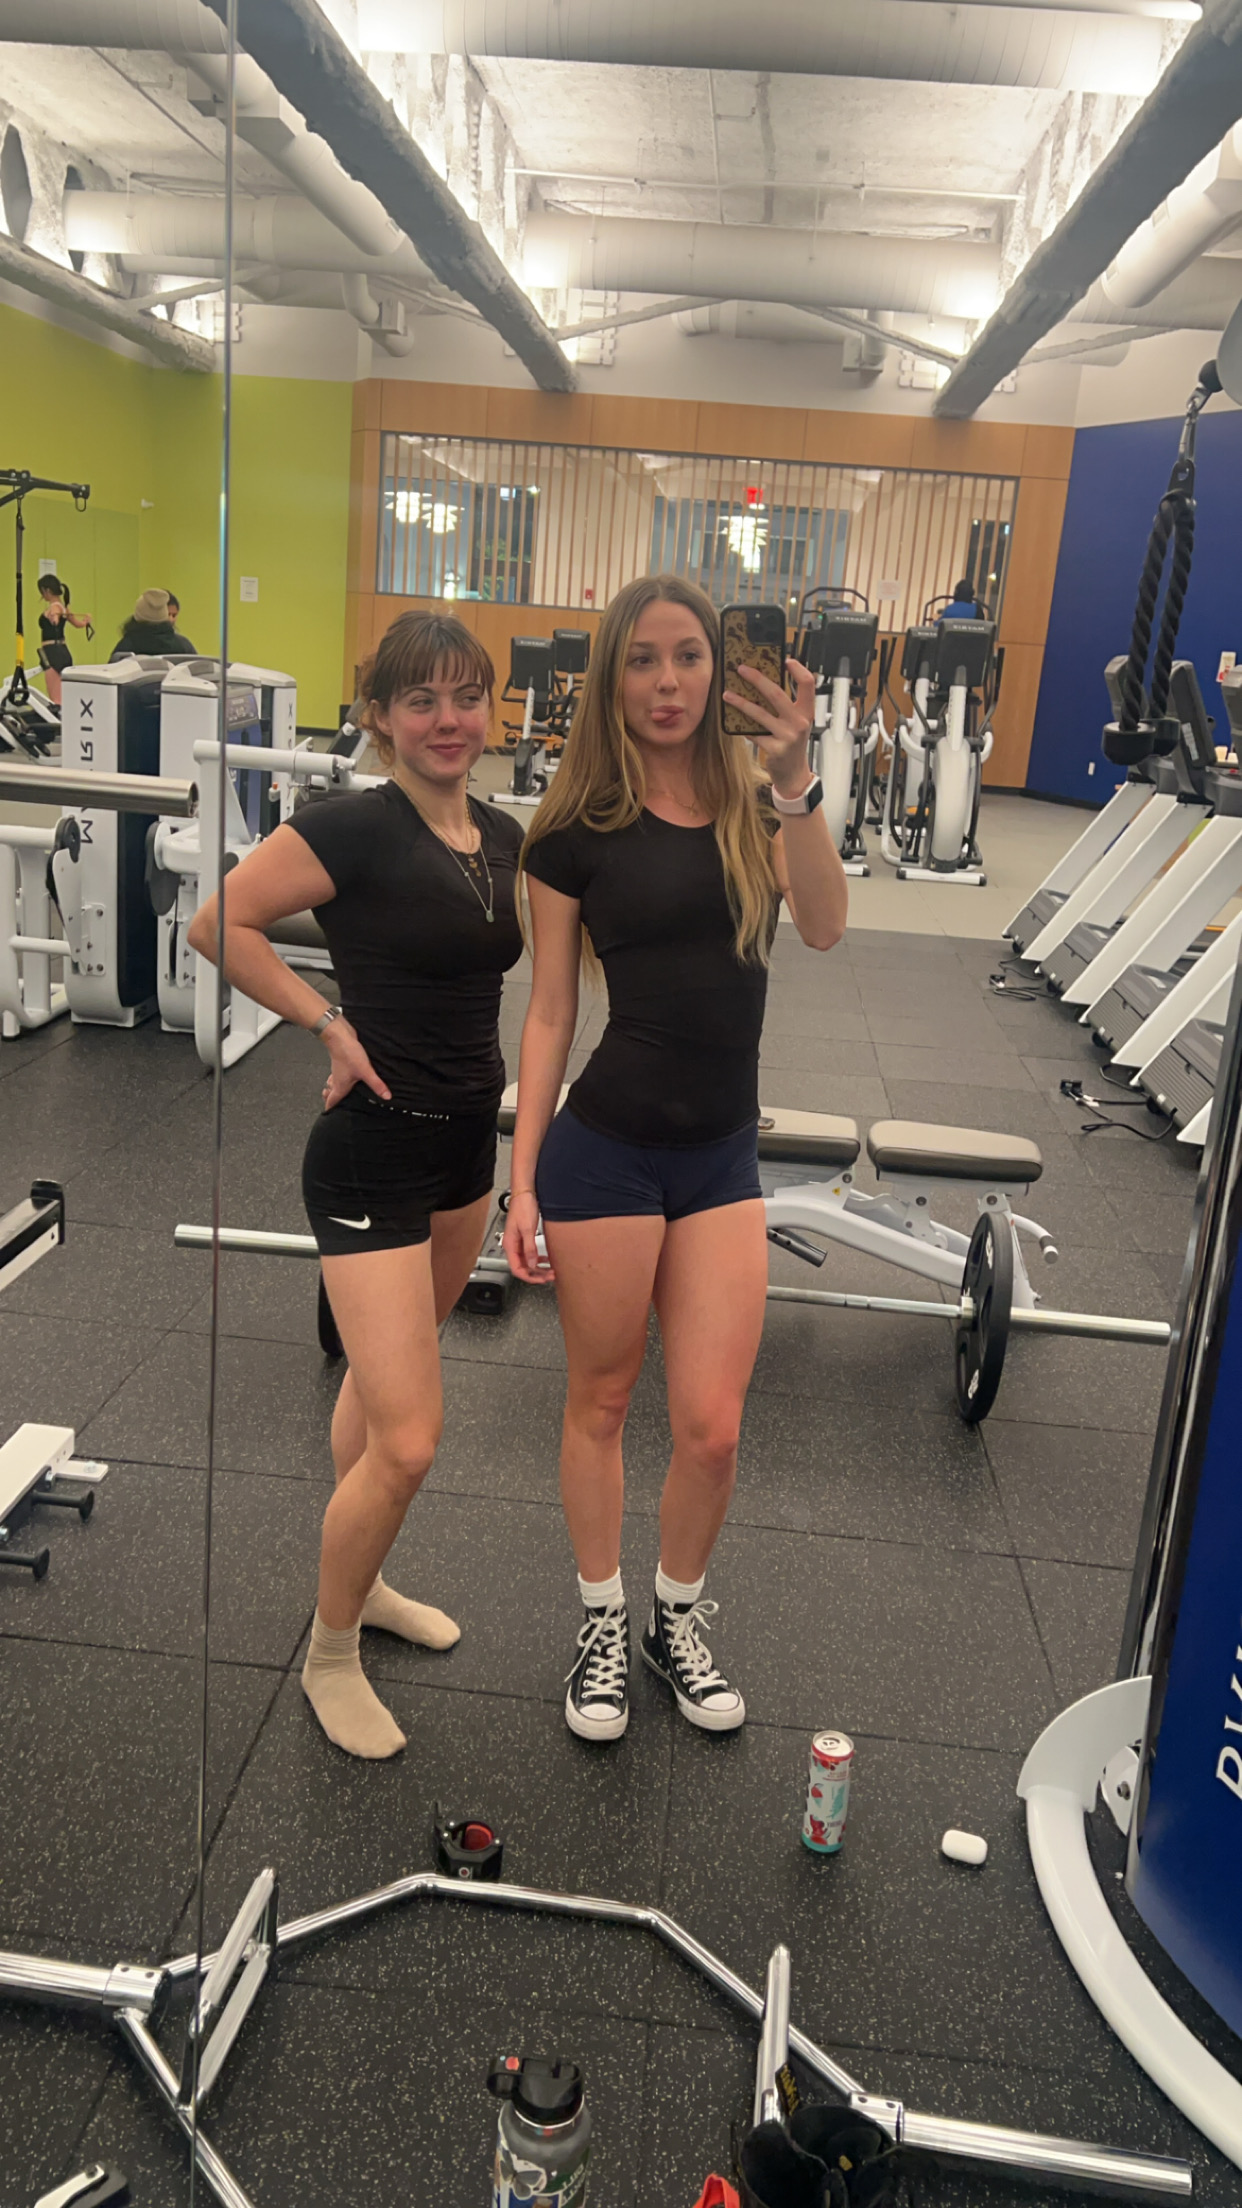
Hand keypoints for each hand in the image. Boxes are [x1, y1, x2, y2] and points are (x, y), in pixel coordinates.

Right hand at [319, 1017, 390, 1108]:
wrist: (339, 1035)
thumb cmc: (348, 1053)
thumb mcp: (365, 1071)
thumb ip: (376, 1084)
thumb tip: (386, 1096)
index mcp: (340, 1086)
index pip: (331, 1102)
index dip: (330, 1110)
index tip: (331, 1117)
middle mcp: (336, 1079)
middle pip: (331, 1094)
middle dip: (332, 1101)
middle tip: (338, 1107)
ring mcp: (338, 1070)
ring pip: (333, 1084)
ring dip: (336, 1089)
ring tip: (343, 1094)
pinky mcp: (341, 1062)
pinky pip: (339, 1074)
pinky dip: (341, 1078)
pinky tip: (350, 1076)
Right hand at [502, 1189, 554, 1285]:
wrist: (525, 1193)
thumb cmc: (523, 1207)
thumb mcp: (528, 1229)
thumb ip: (529, 1248)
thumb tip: (532, 1264)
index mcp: (510, 1245)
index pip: (517, 1269)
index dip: (529, 1277)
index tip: (541, 1280)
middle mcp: (513, 1246)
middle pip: (523, 1268)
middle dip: (537, 1274)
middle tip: (550, 1276)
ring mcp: (519, 1242)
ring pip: (528, 1262)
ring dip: (539, 1268)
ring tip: (550, 1271)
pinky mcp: (525, 1238)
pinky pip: (530, 1254)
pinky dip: (538, 1259)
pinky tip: (546, 1260)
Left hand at [725, 658, 816, 795]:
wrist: (793, 773)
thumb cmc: (792, 743)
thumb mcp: (796, 722)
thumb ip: (786, 704)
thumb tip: (763, 682)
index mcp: (806, 711)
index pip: (807, 684)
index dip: (798, 669)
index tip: (785, 659)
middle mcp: (799, 722)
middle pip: (776, 694)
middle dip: (756, 678)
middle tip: (742, 670)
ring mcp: (787, 736)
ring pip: (759, 713)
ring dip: (740, 702)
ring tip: (727, 694)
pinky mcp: (774, 749)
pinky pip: (753, 733)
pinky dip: (742, 726)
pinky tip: (732, 720)